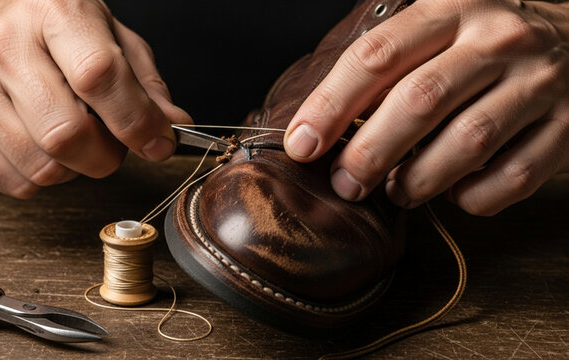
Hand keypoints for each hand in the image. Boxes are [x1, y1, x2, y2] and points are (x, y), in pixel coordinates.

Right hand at [0, 0, 190, 197]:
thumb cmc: (46, 32)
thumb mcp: (108, 35)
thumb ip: (145, 82)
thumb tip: (172, 126)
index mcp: (54, 13)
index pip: (99, 76)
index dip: (136, 121)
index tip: (158, 143)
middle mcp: (4, 46)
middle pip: (67, 134)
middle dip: (107, 155)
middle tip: (111, 141)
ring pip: (43, 167)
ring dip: (76, 168)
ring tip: (75, 138)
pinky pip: (17, 183)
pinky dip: (44, 178)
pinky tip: (43, 146)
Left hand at [284, 0, 568, 215]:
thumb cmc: (482, 41)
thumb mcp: (435, 28)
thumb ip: (387, 67)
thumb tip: (321, 126)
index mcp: (451, 8)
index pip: (377, 57)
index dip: (331, 105)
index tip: (302, 145)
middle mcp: (497, 40)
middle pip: (419, 101)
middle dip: (370, 153)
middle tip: (346, 183)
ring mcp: (539, 82)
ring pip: (467, 142)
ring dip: (419, 180)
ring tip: (397, 192)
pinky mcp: (567, 126)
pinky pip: (513, 177)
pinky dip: (473, 197)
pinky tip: (454, 193)